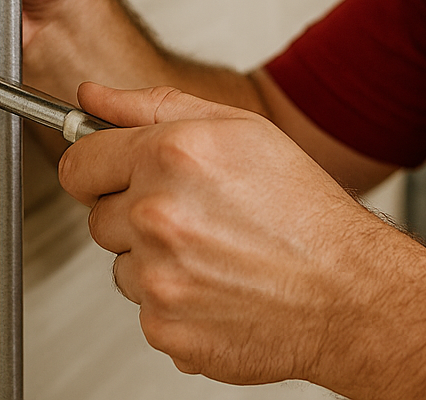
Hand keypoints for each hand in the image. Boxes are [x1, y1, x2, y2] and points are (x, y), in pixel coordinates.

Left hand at [59, 82, 411, 387]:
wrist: (346, 291)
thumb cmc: (301, 210)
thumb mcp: (238, 129)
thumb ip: (152, 105)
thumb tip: (91, 97)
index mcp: (171, 155)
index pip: (79, 162)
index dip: (97, 168)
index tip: (111, 176)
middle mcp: (157, 214)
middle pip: (98, 216)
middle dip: (135, 214)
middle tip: (197, 215)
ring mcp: (158, 277)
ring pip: (121, 266)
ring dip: (155, 260)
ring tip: (216, 252)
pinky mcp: (165, 328)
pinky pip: (145, 309)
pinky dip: (176, 302)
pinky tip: (219, 286)